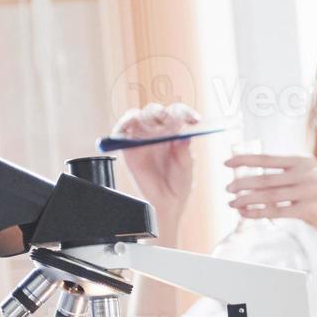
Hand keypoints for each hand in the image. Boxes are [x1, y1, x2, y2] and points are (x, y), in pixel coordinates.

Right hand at [111, 102, 199, 239]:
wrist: (165, 204)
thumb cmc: (179, 186)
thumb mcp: (186, 169)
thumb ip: (184, 153)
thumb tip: (183, 138)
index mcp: (174, 133)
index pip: (177, 113)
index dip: (185, 113)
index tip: (194, 120)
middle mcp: (157, 132)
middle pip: (155, 111)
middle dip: (160, 112)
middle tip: (167, 121)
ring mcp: (141, 139)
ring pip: (137, 116)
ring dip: (141, 116)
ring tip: (149, 124)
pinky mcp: (127, 149)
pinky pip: (121, 132)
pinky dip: (122, 126)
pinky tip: (128, 128)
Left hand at [223, 151, 316, 270]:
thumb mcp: (313, 180)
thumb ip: (290, 176)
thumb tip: (258, 179)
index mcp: (304, 161)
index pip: (267, 159)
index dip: (245, 160)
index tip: (227, 162)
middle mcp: (306, 173)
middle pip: (265, 178)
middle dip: (242, 183)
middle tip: (227, 188)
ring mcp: (309, 191)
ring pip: (268, 196)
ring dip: (246, 200)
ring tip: (231, 203)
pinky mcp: (310, 211)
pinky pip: (276, 212)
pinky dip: (258, 213)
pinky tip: (246, 214)